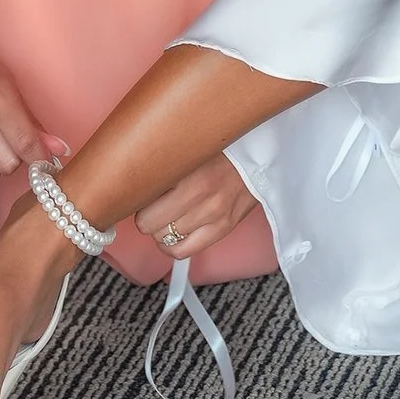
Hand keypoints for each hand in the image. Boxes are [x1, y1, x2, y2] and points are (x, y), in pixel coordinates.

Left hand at [136, 154, 259, 259]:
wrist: (262, 154)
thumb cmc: (225, 147)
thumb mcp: (191, 148)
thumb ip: (166, 164)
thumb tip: (136, 180)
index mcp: (191, 174)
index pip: (143, 201)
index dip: (137, 197)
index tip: (140, 192)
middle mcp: (203, 198)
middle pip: (149, 224)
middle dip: (147, 214)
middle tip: (154, 203)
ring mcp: (214, 217)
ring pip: (163, 240)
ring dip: (160, 229)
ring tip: (165, 216)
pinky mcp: (223, 229)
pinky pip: (183, 251)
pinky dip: (172, 246)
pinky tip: (173, 234)